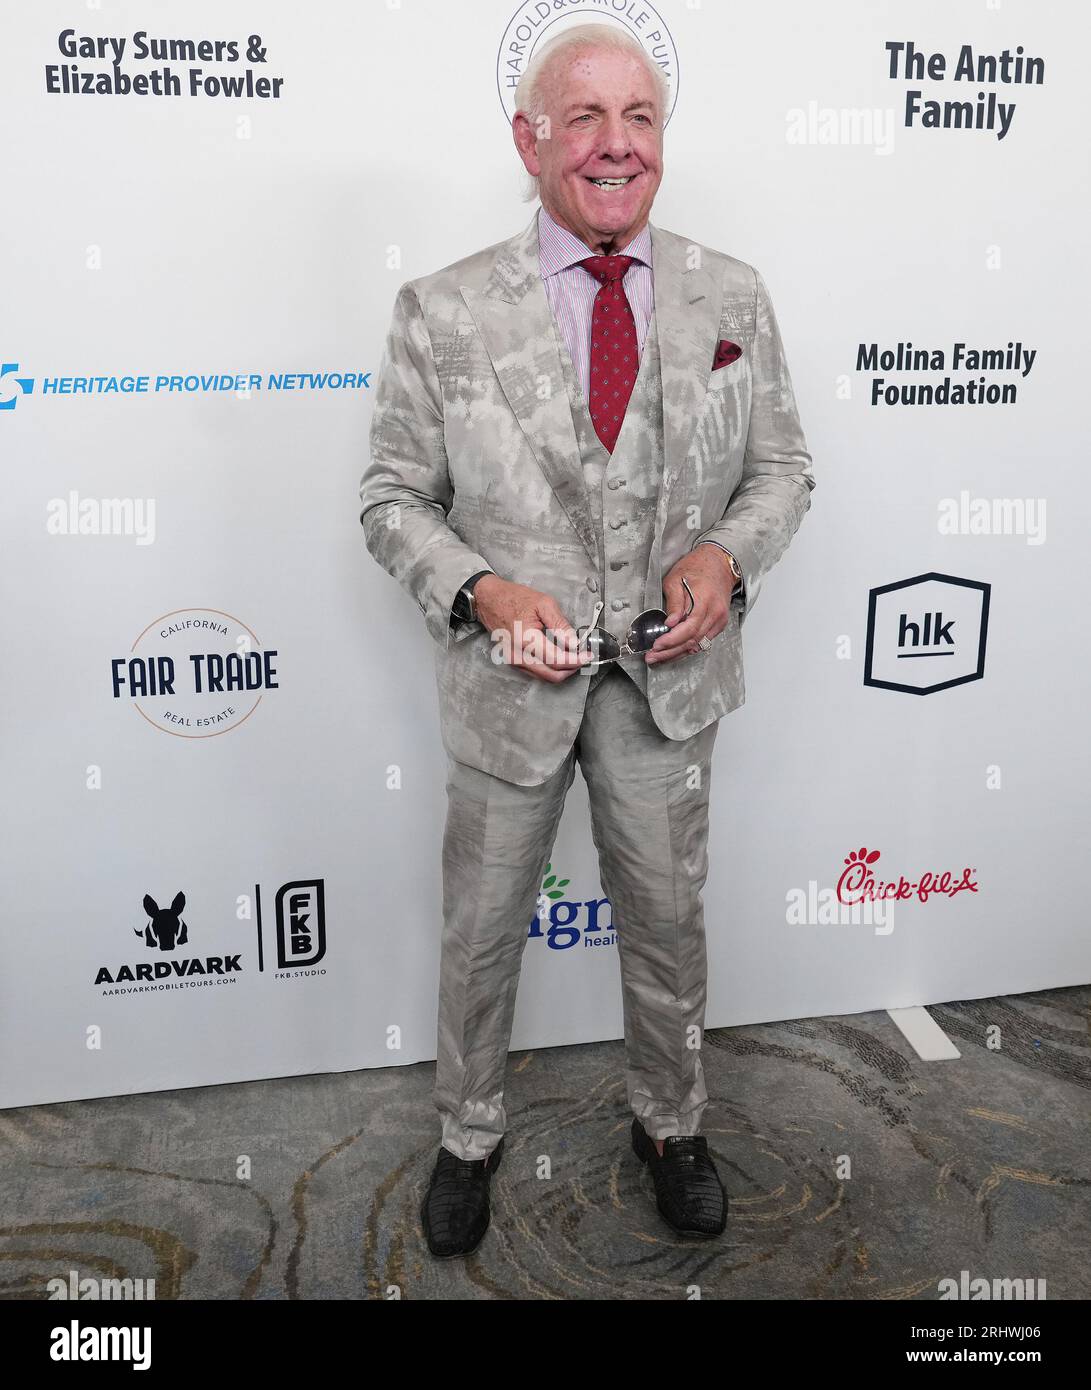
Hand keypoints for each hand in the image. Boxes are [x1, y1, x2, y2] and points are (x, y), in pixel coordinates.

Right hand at [474, 575, 591, 683]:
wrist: (489, 600)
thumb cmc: (513, 598)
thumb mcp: (543, 603)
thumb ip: (560, 624)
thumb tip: (574, 642)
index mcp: (526, 640)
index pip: (557, 660)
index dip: (576, 660)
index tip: (588, 656)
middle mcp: (518, 655)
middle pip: (552, 675)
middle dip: (571, 669)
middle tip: (583, 658)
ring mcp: (514, 661)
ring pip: (545, 677)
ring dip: (562, 670)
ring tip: (573, 657)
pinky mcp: (513, 661)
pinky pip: (536, 672)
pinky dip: (551, 668)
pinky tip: (559, 657)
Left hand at [644, 546, 736, 665]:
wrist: (719, 564)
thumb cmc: (696, 568)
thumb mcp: (675, 579)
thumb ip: (674, 602)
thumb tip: (669, 623)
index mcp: (704, 600)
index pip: (688, 629)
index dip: (671, 641)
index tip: (656, 646)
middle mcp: (715, 613)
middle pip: (692, 641)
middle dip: (670, 652)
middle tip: (652, 657)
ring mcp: (720, 620)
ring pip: (698, 644)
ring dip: (678, 653)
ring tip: (660, 657)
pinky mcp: (720, 623)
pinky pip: (704, 641)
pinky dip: (689, 648)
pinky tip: (675, 652)